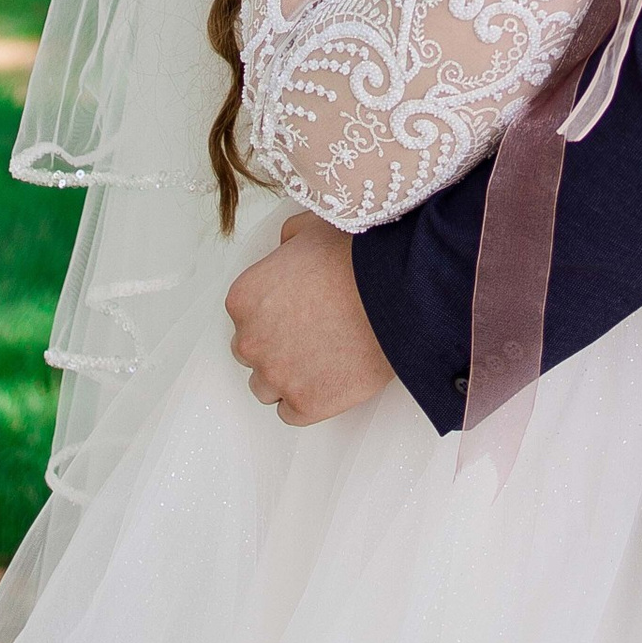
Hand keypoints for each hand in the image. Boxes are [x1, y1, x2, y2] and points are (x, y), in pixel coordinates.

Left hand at [226, 213, 396, 423]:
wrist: (397, 291)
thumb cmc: (358, 258)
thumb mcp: (312, 229)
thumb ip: (286, 240)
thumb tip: (285, 249)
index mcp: (244, 298)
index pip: (244, 320)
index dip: (273, 318)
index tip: (298, 314)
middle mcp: (250, 340)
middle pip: (251, 355)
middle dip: (276, 348)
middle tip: (312, 337)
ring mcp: (277, 376)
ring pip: (267, 389)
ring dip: (288, 377)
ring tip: (322, 361)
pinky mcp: (306, 404)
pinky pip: (292, 413)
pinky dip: (309, 401)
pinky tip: (330, 381)